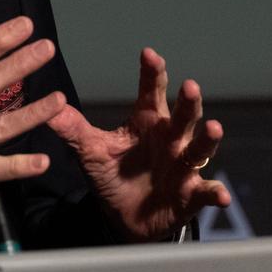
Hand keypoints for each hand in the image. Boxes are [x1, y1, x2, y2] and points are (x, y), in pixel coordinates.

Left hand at [47, 47, 231, 241]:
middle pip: (182, 116)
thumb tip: (48, 107)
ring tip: (214, 128)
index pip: (151, 92)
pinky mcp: (191, 194)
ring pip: (199, 148)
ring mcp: (183, 165)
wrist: (123, 217)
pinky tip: (222, 196)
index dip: (152, 73)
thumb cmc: (112, 175)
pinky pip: (206, 192)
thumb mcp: (89, 151)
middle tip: (190, 86)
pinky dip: (215, 193)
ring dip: (207, 139)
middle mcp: (170, 138)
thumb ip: (72, 129)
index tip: (149, 54)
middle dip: (188, 102)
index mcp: (147, 122)